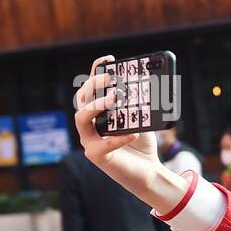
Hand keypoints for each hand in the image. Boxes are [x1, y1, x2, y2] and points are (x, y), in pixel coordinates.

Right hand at [72, 55, 187, 212]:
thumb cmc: (142, 143)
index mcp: (98, 113)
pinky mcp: (96, 156)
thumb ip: (138, 106)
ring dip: (97, 105)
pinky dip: (118, 137)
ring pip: (81, 118)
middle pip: (81, 99)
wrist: (149, 171)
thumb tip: (146, 86)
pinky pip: (101, 145)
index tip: (108, 59)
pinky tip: (134, 133)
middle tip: (112, 79)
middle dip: (94, 85)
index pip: (91, 88)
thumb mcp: (142, 120)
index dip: (95, 71)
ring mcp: (89, 140)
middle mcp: (89, 125)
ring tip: (115, 99)